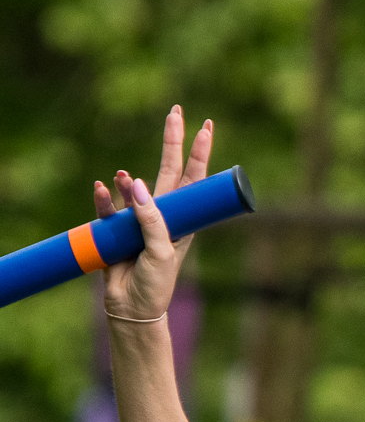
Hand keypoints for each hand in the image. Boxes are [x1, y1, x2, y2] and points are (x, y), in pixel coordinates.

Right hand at [98, 106, 213, 321]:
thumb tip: (137, 183)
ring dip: (128, 180)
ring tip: (122, 177)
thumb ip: (151, 219)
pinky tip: (102, 190)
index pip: (193, 179)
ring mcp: (138, 220)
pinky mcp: (115, 229)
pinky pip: (108, 207)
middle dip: (172, 141)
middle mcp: (162, 214)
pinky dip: (105, 199)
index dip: (199, 153)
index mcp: (183, 219)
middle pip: (168, 169)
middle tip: (176, 112)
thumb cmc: (156, 284)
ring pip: (133, 187)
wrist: (133, 308)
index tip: (206, 126)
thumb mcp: (162, 252)